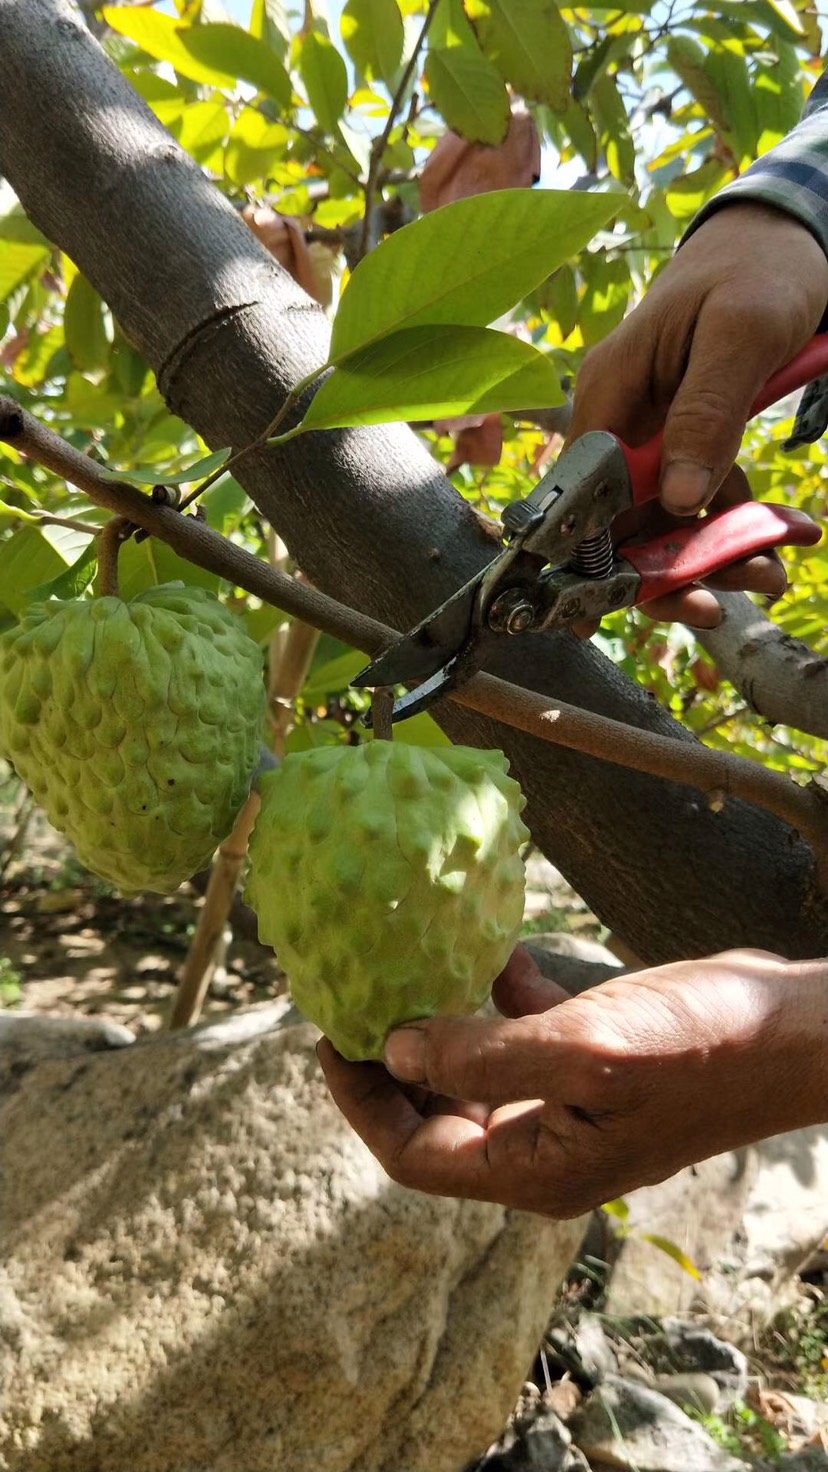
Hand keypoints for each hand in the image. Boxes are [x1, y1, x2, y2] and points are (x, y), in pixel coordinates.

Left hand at [318, 947, 827, 1217]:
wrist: (795, 1032)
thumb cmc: (701, 1046)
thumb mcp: (585, 1051)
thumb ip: (484, 1056)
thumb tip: (397, 1050)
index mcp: (534, 1168)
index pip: (414, 1153)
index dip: (361, 1099)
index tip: (330, 1032)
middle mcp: (544, 1146)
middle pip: (434, 1115)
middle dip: (388, 1061)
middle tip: (352, 994)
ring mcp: (571, 1104)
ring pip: (474, 1071)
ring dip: (437, 1023)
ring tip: (398, 963)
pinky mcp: (595, 1061)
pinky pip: (523, 1034)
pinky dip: (497, 995)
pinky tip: (488, 946)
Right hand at [569, 202, 827, 627]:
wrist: (789, 236)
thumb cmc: (759, 271)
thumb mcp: (741, 334)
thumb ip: (706, 413)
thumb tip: (676, 499)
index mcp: (610, 393)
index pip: (584, 494)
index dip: (593, 559)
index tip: (617, 608)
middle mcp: (622, 421)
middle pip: (625, 521)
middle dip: (672, 569)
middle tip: (723, 602)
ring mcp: (656, 433)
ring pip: (668, 520)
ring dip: (718, 554)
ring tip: (773, 571)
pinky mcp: (691, 439)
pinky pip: (706, 497)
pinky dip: (744, 523)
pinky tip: (787, 534)